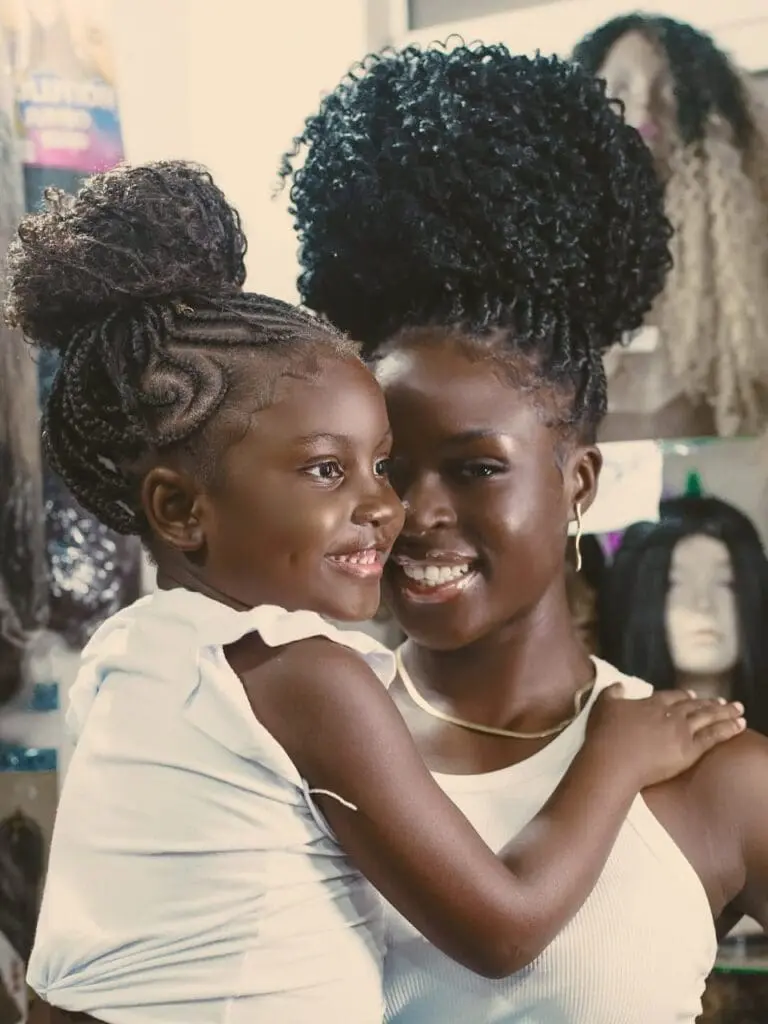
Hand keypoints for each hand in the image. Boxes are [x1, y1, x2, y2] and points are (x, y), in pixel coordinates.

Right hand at [585, 685, 745, 789]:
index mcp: (651, 704)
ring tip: (737, 708)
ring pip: (708, 717)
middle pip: (694, 706)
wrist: (614, 761)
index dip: (683, 695)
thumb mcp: (603, 706)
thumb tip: (620, 686)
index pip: (672, 697)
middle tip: (722, 701)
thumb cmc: (605, 735)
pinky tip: (739, 725)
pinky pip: (713, 737)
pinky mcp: (689, 750)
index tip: (692, 695)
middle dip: (709, 702)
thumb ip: (613, 693)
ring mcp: (681, 731)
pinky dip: (728, 729)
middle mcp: (670, 714)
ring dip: (724, 711)